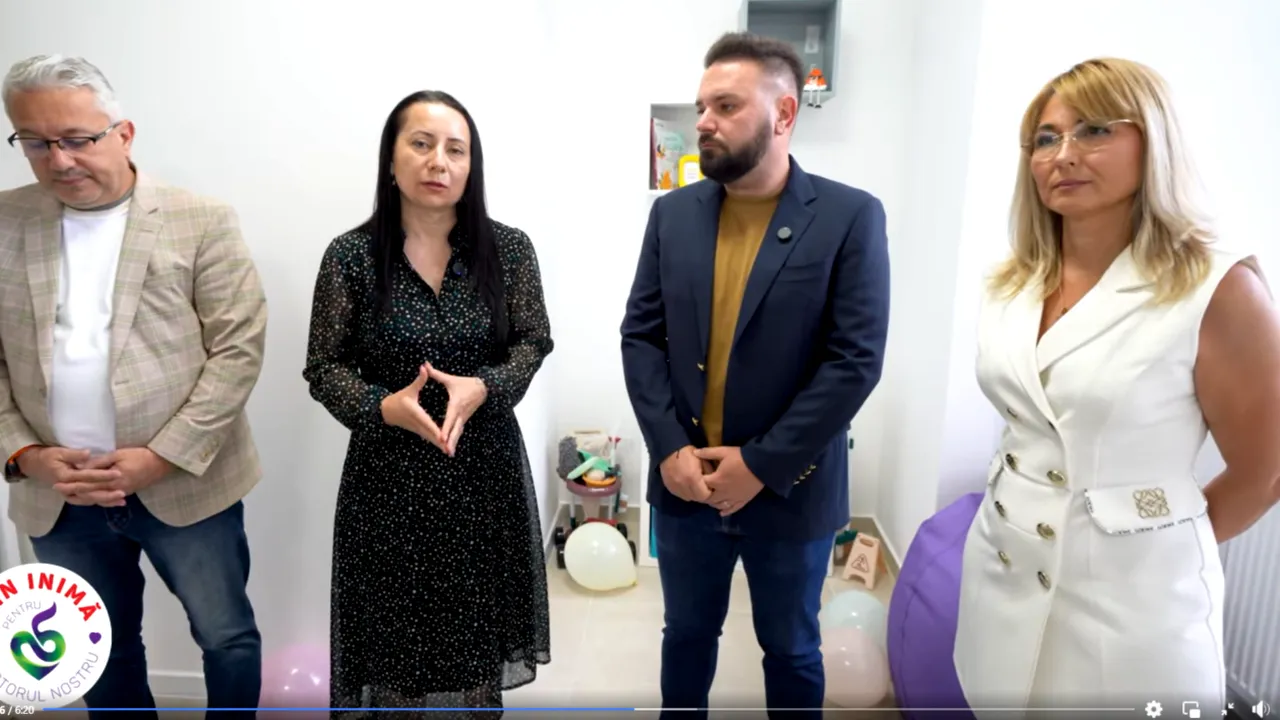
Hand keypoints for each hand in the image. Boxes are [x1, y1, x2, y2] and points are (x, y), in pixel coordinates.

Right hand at [18, 446, 126, 506]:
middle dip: (107, 493)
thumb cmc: (49, 457)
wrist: (36, 466)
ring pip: (89, 500)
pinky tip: (113, 503)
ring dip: (106, 501)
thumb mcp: (59, 452)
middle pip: (90, 492)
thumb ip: (74, 454)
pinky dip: (100, 503)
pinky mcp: (72, 497)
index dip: (103, 475)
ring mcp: (69, 494)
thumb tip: (88, 453)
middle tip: (123, 492)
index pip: (87, 477)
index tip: (118, 474)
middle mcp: (67, 489)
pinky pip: (87, 501)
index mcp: (65, 476)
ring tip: (122, 501)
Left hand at [59, 448, 173, 502]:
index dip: (71, 484)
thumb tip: (83, 467)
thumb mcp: (119, 454)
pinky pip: (107, 499)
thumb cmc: (140, 456)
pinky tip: (89, 500)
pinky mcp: (126, 493)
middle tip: (58, 490)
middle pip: (90, 494)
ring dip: (82, 498)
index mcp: (112, 480)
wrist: (160, 463)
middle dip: (73, 492)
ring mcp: (121, 493)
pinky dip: (96, 500)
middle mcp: (115, 490)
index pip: (87, 484)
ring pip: (97, 499)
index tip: (57, 483)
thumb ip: (100, 462)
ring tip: (69, 496)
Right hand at [381, 364, 446, 452]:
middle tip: (450, 450)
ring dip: (439, 445)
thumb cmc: (399, 398)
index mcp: (416, 413)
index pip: (428, 423)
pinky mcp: (418, 431)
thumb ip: (420, 380)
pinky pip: (429, 437)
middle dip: (440, 443)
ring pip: (430, 438)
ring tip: (450, 451)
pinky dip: (436, 442)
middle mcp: (417, 423)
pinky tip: (444, 446)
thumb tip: (424, 368)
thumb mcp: (410, 389)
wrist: (387, 411)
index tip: (443, 437)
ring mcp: (418, 429)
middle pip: (431, 434)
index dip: (436, 430)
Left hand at [426, 366, 487, 456]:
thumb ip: (435, 374)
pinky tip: (451, 447)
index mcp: (456, 405)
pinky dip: (455, 439)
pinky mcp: (465, 419)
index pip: (450, 419)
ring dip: (454, 443)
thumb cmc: (466, 383)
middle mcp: (461, 414)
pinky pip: (459, 431)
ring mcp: (464, 418)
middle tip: (446, 451)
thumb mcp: (451, 379)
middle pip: (455, 430)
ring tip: (449, 453)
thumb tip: (424, 365)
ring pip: (458, 432)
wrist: (485, 388)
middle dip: (451, 441)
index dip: (445, 428)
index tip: (441, 437)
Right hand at [659, 446, 712, 502]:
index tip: (711, 487)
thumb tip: (714, 483)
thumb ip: (709, 473)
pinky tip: (687, 486)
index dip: (709, 492)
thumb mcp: (703, 460)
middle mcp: (683, 485)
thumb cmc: (689, 453)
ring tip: (695, 487)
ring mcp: (675, 487)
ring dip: (693, 494)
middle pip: (696, 498)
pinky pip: (680, 495)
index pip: (705, 496)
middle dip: (702, 494)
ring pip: (688, 498)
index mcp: (693, 478)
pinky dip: (685, 492)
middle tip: (704, 487)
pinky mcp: (669, 487)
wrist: (670, 449)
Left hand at [694, 446, 764, 515]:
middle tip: (702, 491)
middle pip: (709, 498)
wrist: (761, 464)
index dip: (697, 482)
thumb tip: (694, 453)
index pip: (701, 484)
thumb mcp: (723, 452)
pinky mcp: (743, 500)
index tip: (696, 479)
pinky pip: (733, 509)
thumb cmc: (741, 457)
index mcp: (716, 480)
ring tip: (711, 499)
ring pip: (719, 505)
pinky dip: (726, 511)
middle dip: (704, 494)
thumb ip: (708, 453)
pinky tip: (721, 512)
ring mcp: (733, 498)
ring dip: (713, 503)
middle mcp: (723, 492)